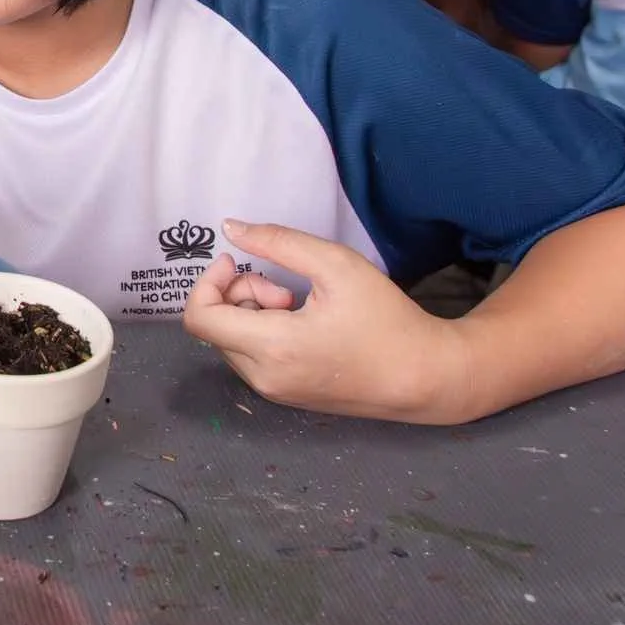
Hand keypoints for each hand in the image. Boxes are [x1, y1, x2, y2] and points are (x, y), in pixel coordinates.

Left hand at [180, 220, 469, 423]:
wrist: (425, 378)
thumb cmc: (385, 319)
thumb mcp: (336, 265)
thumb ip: (277, 243)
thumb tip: (229, 228)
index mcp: (272, 348)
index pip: (199, 318)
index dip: (208, 282)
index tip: (236, 262)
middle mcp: (264, 378)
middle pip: (215, 327)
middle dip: (238, 294)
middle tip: (284, 287)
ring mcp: (274, 392)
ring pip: (230, 342)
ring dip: (251, 313)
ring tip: (297, 304)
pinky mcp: (285, 396)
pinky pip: (250, 358)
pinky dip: (262, 333)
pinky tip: (301, 324)